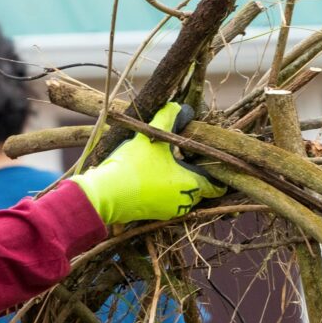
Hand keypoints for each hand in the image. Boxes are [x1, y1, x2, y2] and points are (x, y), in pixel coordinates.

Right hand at [74, 103, 220, 225]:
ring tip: (169, 164)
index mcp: (191, 185)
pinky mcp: (153, 216)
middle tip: (187, 157)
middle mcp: (184, 203)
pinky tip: (153, 176)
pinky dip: (166, 191)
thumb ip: (167, 118)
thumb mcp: (151, 137)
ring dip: (180, 183)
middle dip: (196, 174)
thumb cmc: (133, 167)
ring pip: (183, 197)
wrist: (105, 196)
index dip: (216, 172)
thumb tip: (178, 107)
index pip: (216, 185)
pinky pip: (168, 202)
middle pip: (200, 189)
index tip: (210, 160)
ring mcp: (169, 212)